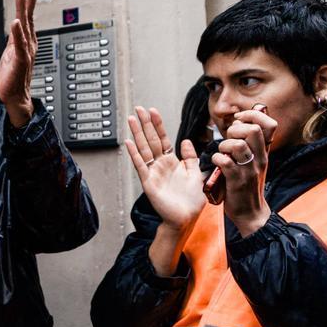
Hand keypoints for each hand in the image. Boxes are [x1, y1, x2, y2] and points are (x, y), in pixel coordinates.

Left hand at [0, 0, 38, 127]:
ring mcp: (25, 52)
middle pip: (29, 16)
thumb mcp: (12, 50)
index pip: (27, 15)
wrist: (15, 96)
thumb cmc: (13, 75)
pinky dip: (18, 34)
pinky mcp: (19, 62)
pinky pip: (19, 46)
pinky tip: (16, 23)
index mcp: (24, 40)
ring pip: (24, 27)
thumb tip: (17, 23)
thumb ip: (16, 36)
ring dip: (23, 10)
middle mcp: (28, 43)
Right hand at [125, 106, 206, 231]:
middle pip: (151, 140)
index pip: (164, 139)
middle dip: (145, 124)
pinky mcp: (149, 182)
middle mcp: (160, 165)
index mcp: (172, 162)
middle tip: (138, 109)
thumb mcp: (197, 173)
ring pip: (144, 149)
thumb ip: (191, 157)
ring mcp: (153, 173)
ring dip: (137, 134)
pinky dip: (134, 154)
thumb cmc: (192, 200)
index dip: (158, 125)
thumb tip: (186, 141)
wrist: (186, 218)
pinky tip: (129, 143)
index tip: (153, 111)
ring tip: (131, 119)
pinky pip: (141, 165)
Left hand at [212, 105, 276, 235]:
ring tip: (222, 153)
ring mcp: (249, 170)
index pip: (270, 124)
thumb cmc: (246, 184)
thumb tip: (239, 122)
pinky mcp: (237, 180)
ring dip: (224, 145)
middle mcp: (260, 159)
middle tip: (228, 138)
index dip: (254, 115)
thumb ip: (249, 144)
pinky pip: (225, 162)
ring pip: (237, 145)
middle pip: (253, 130)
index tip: (239, 119)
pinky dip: (217, 159)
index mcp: (264, 152)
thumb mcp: (253, 162)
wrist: (250, 212)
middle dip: (235, 129)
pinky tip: (216, 163)